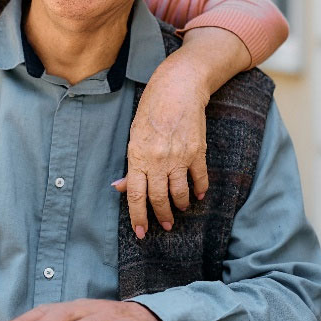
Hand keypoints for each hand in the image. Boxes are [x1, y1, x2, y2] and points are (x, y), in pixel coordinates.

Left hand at [118, 56, 209, 238]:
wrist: (178, 88)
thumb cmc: (152, 110)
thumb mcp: (134, 135)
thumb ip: (132, 165)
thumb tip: (120, 187)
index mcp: (138, 156)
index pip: (136, 195)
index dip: (138, 217)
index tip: (140, 232)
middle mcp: (158, 160)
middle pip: (158, 198)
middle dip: (162, 216)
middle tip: (165, 225)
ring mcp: (179, 157)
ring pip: (180, 192)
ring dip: (180, 204)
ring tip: (180, 208)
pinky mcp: (197, 151)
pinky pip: (199, 178)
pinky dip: (199, 189)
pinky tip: (198, 194)